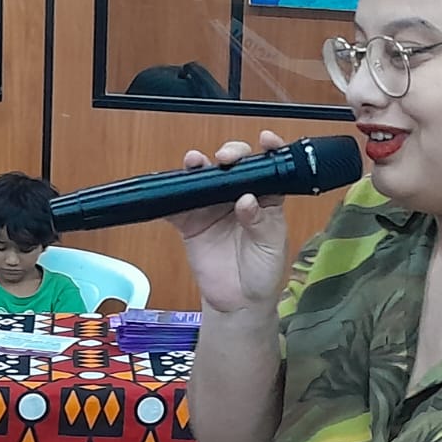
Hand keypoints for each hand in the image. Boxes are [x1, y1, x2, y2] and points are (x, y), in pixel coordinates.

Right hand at [169, 132, 288, 313]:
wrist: (239, 302)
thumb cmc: (263, 272)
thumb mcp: (270, 246)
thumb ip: (260, 222)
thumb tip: (246, 200)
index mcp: (265, 199)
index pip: (268, 168)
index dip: (268, 151)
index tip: (266, 139)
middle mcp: (238, 196)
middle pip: (233, 166)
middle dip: (230, 154)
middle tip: (226, 158)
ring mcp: (213, 208)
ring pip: (203, 179)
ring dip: (197, 166)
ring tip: (195, 162)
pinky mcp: (191, 223)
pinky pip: (177, 206)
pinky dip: (171, 197)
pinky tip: (170, 191)